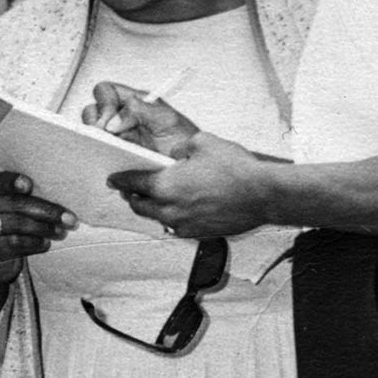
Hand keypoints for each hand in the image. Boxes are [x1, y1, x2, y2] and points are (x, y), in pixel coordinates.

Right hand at [0, 171, 76, 282]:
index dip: (13, 182)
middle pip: (15, 204)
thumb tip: (60, 193)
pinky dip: (35, 243)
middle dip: (46, 210)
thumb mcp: (7, 208)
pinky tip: (46, 243)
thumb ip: (24, 198)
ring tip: (62, 232)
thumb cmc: (5, 226)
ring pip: (17, 224)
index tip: (29, 185)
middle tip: (70, 218)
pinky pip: (15, 243)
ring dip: (44, 228)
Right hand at [84, 82, 199, 155]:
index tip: (109, 119)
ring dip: (93, 140)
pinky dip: (97, 157)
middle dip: (93, 121)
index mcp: (134, 104)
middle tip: (102, 135)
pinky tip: (106, 163)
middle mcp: (121, 119)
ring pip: (91, 133)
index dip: (104, 101)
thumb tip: (112, 121)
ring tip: (103, 150)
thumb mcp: (168, 121)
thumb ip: (141, 111)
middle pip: (92, 110)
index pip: (107, 91)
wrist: (189, 170)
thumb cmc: (183, 143)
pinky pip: (97, 154)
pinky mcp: (113, 157)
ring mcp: (116, 139)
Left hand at [109, 131, 270, 237]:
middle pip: (140, 206)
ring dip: (154, 209)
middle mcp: (170, 210)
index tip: (114, 179)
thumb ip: (181, 148)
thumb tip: (176, 153)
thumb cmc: (236, 169)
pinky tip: (181, 208)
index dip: (121, 179)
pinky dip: (174, 218)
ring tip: (157, 198)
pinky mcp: (200, 234)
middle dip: (133, 197)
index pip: (132, 184)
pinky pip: (177, 227)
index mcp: (165, 187)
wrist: (264, 195)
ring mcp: (185, 225)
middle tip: (132, 189)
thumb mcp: (202, 143)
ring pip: (158, 219)